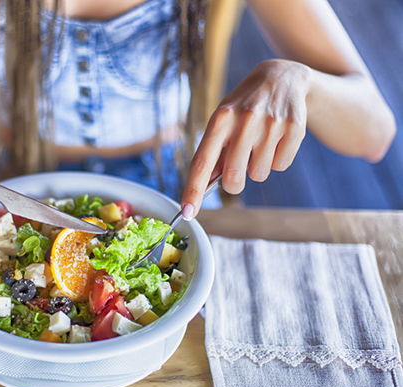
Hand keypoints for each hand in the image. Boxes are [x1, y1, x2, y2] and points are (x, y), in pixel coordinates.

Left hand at [181, 59, 312, 218]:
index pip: (202, 162)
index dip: (193, 191)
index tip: (186, 213)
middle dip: (234, 184)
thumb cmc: (244, 106)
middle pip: (234, 178)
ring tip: (259, 144)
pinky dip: (277, 160)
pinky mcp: (294, 128)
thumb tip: (204, 186)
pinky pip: (280, 166)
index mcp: (220, 118)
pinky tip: (276, 139)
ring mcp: (272, 123)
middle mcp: (245, 120)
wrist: (283, 77)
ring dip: (257, 167)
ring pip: (259, 175)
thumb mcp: (224, 120)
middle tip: (237, 172)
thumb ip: (214, 151)